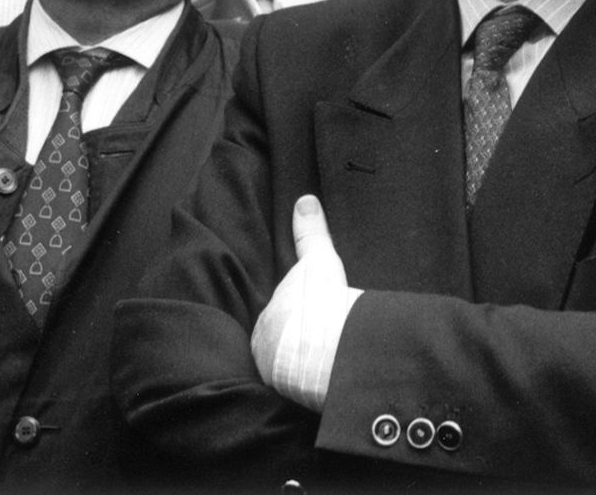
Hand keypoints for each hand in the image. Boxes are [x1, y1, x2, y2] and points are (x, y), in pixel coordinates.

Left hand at [251, 195, 361, 410]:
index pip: (274, 319)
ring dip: (298, 367)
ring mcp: (274, 375)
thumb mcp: (319, 261)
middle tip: (314, 342)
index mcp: (265, 320)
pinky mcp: (290, 396)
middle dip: (291, 344)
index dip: (290, 320)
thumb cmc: (323, 303)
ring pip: (284, 368)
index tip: (305, 321)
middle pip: (276, 345)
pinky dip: (307, 385)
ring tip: (320, 365)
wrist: (333, 347)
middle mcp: (262, 348)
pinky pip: (296, 389)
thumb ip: (310, 233)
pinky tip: (322, 384)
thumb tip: (304, 200)